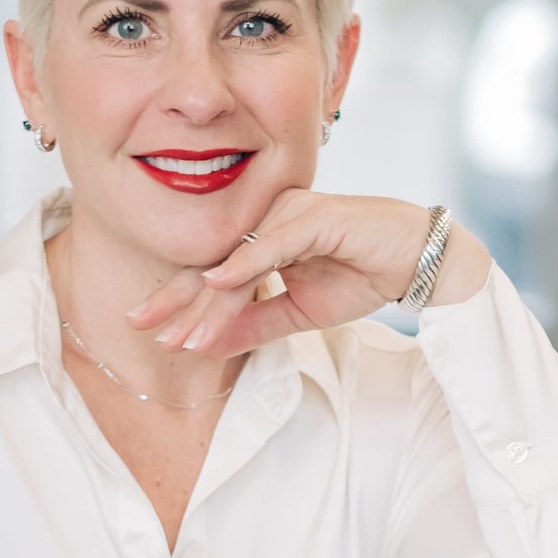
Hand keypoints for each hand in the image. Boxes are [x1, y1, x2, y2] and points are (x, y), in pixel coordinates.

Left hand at [125, 189, 490, 357]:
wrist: (419, 260)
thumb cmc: (361, 275)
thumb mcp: (299, 312)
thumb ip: (253, 324)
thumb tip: (205, 345)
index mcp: (260, 237)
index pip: (210, 271)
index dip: (177, 300)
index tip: (145, 328)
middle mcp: (267, 218)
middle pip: (212, 261)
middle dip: (175, 298)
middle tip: (138, 323)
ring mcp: (289, 212)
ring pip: (237, 259)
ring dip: (209, 301)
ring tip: (182, 335)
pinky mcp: (315, 214)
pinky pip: (273, 243)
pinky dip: (245, 263)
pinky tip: (218, 282)